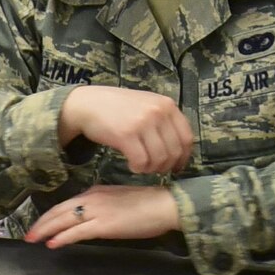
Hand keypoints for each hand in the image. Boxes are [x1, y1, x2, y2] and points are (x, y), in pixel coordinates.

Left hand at [25, 184, 180, 248]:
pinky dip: (62, 237)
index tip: (41, 223)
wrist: (165, 205)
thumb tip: (95, 220)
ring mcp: (97, 211)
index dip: (51, 214)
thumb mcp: (121, 201)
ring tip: (32, 239)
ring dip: (45, 230)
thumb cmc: (149, 205)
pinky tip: (52, 244)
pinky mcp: (103, 225)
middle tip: (28, 234)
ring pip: (63, 220)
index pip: (68, 203)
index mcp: (96, 191)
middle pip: (59, 210)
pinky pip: (76, 232)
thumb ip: (105, 207)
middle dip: (42, 222)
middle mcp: (92, 198)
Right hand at [59, 85, 193, 174]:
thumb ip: (164, 121)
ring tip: (142, 166)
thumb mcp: (147, 106)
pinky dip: (138, 168)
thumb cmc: (118, 108)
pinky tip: (132, 165)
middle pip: (174, 151)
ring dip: (151, 169)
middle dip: (166, 166)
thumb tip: (179, 151)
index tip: (176, 167)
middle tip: (155, 169)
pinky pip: (142, 162)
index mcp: (167, 105)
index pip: (187, 138)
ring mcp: (143, 123)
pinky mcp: (126, 135)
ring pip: (159, 159)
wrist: (88, 104)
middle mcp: (158, 112)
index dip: (183, 157)